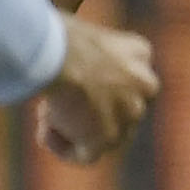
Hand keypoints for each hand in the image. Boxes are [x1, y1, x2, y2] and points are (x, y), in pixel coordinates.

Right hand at [37, 15, 160, 164]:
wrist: (56, 54)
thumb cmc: (53, 35)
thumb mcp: (79, 34)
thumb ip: (83, 53)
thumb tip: (60, 57)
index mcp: (139, 52)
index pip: (125, 77)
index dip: (92, 82)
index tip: (66, 79)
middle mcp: (145, 84)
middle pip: (118, 108)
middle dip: (87, 108)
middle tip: (54, 100)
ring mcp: (130, 114)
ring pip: (103, 132)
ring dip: (72, 127)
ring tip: (46, 112)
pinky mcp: (108, 138)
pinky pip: (85, 155)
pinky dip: (61, 147)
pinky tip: (43, 133)